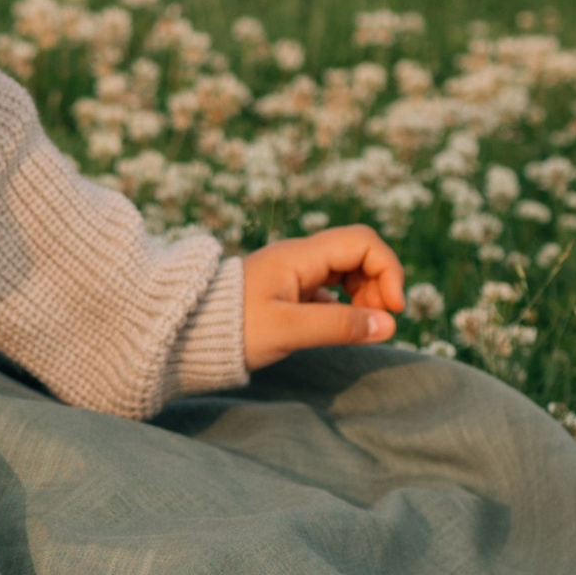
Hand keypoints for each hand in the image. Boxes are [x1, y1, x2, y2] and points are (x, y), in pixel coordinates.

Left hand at [242, 224, 404, 371]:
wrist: (182, 332)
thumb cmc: (230, 329)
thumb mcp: (287, 330)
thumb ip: (338, 326)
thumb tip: (388, 325)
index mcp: (299, 256)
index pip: (363, 243)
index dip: (388, 270)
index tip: (393, 310)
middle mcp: (298, 258)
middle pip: (358, 255)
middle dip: (379, 285)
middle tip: (379, 324)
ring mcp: (292, 274)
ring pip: (346, 272)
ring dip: (364, 296)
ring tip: (362, 328)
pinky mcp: (286, 293)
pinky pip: (329, 290)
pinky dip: (344, 306)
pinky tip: (340, 330)